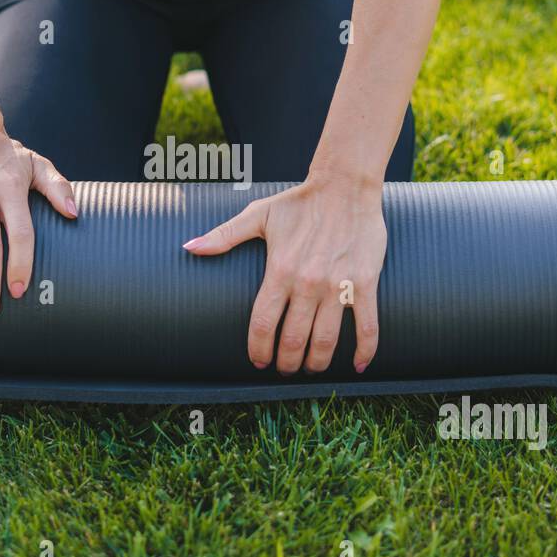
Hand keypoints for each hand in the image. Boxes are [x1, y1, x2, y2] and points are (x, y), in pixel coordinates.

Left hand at [183, 175, 385, 374]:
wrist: (345, 187)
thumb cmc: (300, 202)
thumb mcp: (258, 216)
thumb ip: (223, 236)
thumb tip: (189, 246)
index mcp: (280, 270)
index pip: (263, 323)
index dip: (258, 349)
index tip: (258, 361)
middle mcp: (308, 283)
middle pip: (293, 339)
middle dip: (286, 362)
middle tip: (284, 369)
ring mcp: (338, 285)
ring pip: (326, 340)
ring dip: (317, 363)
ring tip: (311, 370)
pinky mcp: (365, 283)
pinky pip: (367, 324)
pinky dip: (364, 350)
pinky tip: (357, 366)